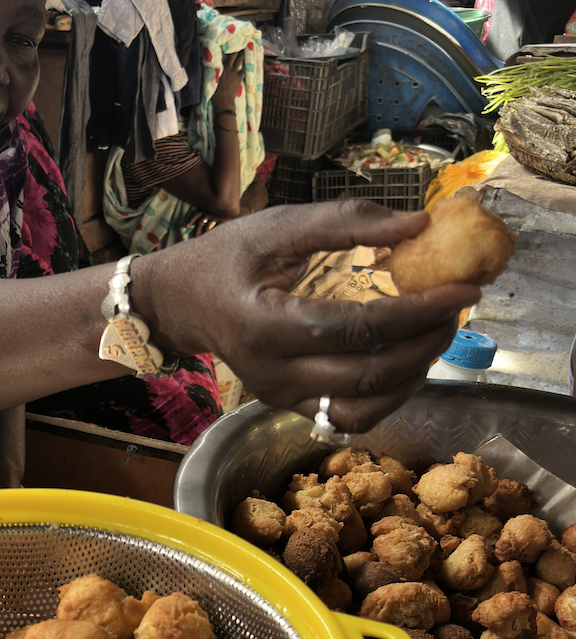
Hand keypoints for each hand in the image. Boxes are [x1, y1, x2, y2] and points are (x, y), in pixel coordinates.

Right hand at [132, 200, 477, 432]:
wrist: (178, 303)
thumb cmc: (224, 258)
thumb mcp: (276, 225)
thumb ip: (344, 220)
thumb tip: (416, 225)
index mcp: (265, 325)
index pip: (358, 329)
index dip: (417, 311)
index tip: (460, 288)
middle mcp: (274, 373)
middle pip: (371, 375)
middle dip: (426, 343)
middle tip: (457, 308)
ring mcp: (282, 397)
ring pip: (366, 409)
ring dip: (414, 377)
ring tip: (436, 335)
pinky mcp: (291, 407)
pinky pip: (351, 418)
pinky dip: (390, 396)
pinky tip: (408, 362)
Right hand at [213, 48, 243, 105]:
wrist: (224, 101)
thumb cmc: (215, 93)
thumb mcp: (211, 80)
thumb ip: (212, 71)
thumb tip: (210, 66)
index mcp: (221, 68)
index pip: (223, 55)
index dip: (225, 49)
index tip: (227, 44)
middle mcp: (229, 68)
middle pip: (233, 55)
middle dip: (235, 50)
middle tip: (238, 44)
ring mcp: (235, 73)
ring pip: (239, 60)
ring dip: (241, 55)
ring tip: (243, 51)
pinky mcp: (239, 78)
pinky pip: (243, 71)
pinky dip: (244, 68)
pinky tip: (244, 67)